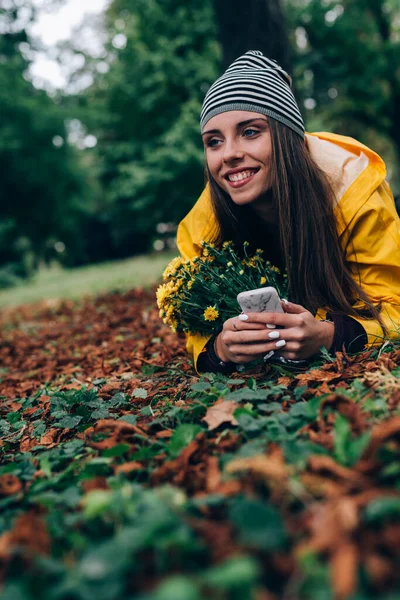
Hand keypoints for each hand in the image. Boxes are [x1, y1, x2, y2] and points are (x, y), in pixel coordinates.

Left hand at [215, 300, 334, 362]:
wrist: (324, 340)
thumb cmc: (310, 323)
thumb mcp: (303, 312)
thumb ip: (290, 307)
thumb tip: (278, 301)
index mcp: (297, 321)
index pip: (273, 318)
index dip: (257, 317)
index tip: (243, 315)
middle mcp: (296, 334)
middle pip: (269, 332)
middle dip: (252, 329)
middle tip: (239, 326)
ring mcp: (294, 347)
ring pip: (271, 344)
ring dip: (258, 340)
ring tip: (245, 335)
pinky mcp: (293, 356)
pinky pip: (276, 352)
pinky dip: (268, 347)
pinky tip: (258, 344)